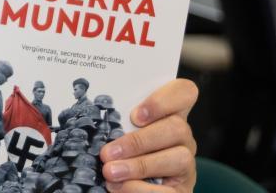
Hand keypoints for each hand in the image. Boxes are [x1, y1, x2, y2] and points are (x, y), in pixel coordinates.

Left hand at [100, 78, 197, 192]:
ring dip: (139, 166)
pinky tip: (120, 188)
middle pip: (177, 127)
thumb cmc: (118, 151)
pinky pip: (171, 191)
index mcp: (169, 114)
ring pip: (178, 158)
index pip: (184, 92)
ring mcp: (186, 163)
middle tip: (107, 153)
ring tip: (110, 172)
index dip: (163, 100)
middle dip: (138, 141)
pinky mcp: (183, 190)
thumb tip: (89, 117)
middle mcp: (182, 137)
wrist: (126, 185)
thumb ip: (114, 121)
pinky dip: (142, 190)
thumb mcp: (117, 131)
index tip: (135, 116)